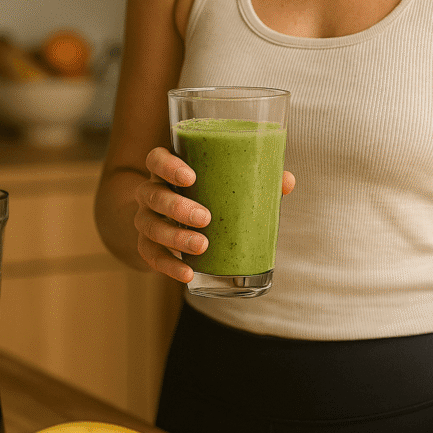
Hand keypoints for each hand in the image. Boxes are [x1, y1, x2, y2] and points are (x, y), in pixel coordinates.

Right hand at [136, 147, 294, 282]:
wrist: (176, 221)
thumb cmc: (208, 194)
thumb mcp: (225, 183)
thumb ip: (254, 178)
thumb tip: (287, 180)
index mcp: (168, 170)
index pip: (156, 159)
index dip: (167, 166)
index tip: (190, 177)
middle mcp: (151, 192)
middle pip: (152, 195)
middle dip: (177, 207)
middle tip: (205, 217)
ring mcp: (146, 220)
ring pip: (149, 226)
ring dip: (175, 237)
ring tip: (202, 246)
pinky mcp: (147, 245)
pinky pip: (150, 256)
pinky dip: (168, 266)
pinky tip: (188, 273)